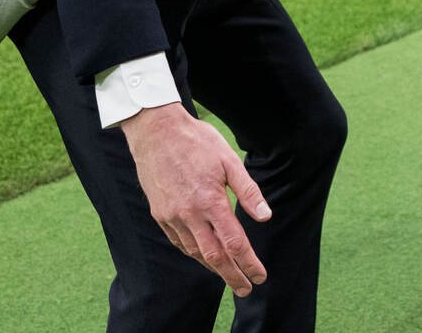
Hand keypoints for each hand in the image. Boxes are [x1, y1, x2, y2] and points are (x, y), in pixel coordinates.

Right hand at [119, 103, 270, 294]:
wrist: (156, 132)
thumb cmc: (197, 142)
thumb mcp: (229, 160)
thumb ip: (248, 191)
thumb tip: (266, 217)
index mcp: (211, 201)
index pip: (234, 243)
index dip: (249, 263)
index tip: (260, 275)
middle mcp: (189, 214)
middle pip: (214, 256)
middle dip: (232, 276)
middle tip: (246, 289)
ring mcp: (172, 216)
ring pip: (195, 252)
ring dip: (213, 267)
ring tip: (229, 274)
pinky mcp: (160, 214)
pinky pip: (179, 241)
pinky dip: (193, 253)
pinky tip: (203, 255)